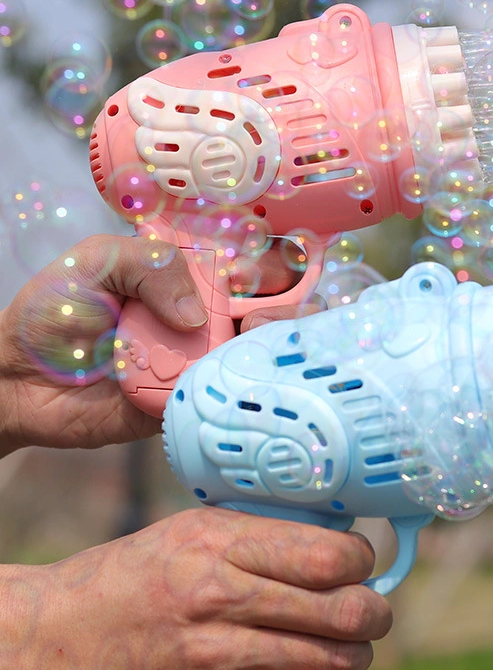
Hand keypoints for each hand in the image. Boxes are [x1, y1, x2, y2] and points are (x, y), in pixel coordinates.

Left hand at [0, 234, 300, 454]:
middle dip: (281, 318)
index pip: (247, 275)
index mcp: (186, 285)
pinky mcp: (183, 406)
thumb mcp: (97, 262)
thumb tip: (196, 318)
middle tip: (263, 322)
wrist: (14, 380)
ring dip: (264, 359)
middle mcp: (199, 327)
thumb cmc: (52, 312)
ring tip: (256, 354)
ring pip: (250, 364)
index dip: (279, 274)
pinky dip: (235, 399)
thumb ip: (151, 266)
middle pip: (261, 322)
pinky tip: (246, 391)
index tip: (287, 276)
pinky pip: (218, 404)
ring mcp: (195, 367)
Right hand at [0, 509, 390, 669]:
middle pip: (343, 609)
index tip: (363, 561)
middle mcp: (224, 598)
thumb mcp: (192, 529)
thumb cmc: (132, 574)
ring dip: (359, 653)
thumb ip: (260, 535)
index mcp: (221, 543)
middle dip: (375, 610)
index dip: (363, 559)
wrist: (54, 639)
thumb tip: (333, 540)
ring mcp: (219, 658)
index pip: (327, 555)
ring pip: (333, 661)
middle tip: (372, 607)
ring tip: (352, 644)